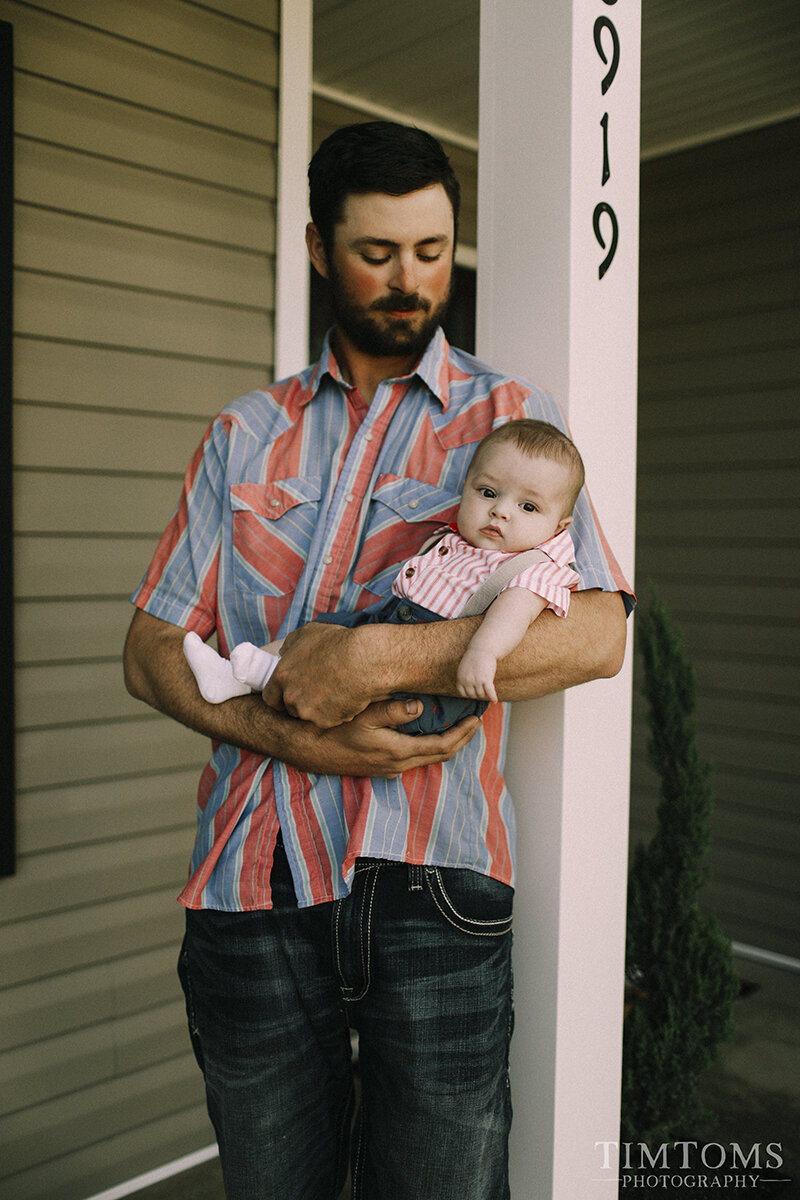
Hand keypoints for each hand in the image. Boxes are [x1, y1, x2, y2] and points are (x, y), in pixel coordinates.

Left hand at [262, 622, 381, 726]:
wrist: (363, 659)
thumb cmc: (337, 643)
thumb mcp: (307, 633)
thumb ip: (290, 645)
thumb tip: (284, 652)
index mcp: (281, 676)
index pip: (270, 697)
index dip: (280, 696)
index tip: (291, 693)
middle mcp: (291, 697)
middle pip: (291, 708)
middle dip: (302, 702)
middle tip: (319, 691)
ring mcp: (308, 711)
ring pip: (310, 716)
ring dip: (320, 708)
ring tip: (336, 692)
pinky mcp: (326, 721)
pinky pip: (330, 720)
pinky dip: (337, 712)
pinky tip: (347, 697)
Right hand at [284, 698, 481, 777]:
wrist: (301, 747)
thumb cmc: (329, 729)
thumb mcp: (362, 714)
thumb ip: (393, 710)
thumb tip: (420, 706)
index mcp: (396, 752)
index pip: (442, 747)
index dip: (463, 734)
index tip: (476, 719)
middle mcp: (394, 765)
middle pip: (438, 755)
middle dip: (459, 738)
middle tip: (472, 721)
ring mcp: (385, 769)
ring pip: (424, 757)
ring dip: (441, 742)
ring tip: (453, 724)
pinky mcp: (375, 768)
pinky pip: (408, 758)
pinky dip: (423, 746)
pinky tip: (421, 731)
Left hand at [456, 647, 498, 702]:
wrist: (483, 649)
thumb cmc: (474, 658)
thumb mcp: (464, 668)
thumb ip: (464, 678)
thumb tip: (468, 689)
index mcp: (460, 678)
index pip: (463, 693)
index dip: (469, 694)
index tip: (473, 693)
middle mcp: (467, 681)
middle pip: (473, 695)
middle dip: (478, 694)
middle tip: (483, 691)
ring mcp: (477, 681)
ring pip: (481, 694)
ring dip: (485, 694)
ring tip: (488, 692)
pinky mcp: (486, 679)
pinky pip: (490, 692)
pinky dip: (493, 697)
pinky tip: (495, 700)